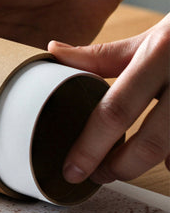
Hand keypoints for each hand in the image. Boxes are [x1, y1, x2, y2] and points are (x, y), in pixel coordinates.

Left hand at [51, 16, 169, 184]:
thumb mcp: (149, 37)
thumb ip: (103, 54)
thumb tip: (54, 53)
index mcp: (159, 54)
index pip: (116, 110)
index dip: (90, 146)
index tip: (72, 169)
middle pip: (150, 141)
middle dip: (120, 166)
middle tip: (99, 175)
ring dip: (148, 166)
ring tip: (123, 168)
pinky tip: (166, 161)